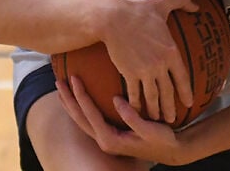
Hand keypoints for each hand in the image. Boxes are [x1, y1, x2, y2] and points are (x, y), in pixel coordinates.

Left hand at [57, 75, 186, 164]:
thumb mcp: (149, 129)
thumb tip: (116, 99)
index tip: (75, 77)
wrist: (170, 151)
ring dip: (71, 104)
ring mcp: (105, 139)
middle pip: (79, 118)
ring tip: (62, 88)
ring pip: (81, 120)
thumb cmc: (162, 140)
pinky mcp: (109, 135)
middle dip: (68, 99)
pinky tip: (77, 98)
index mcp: (111, 140)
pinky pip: (89, 120)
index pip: (90, 114)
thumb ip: (132, 116)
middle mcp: (104, 141)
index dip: (81, 95)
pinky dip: (80, 108)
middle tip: (59, 80)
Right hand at [102, 0, 196, 119]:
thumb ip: (182, 2)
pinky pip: (134, 94)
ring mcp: (144, 71)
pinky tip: (136, 110)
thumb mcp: (163, 2)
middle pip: (167, 92)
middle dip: (170, 108)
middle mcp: (160, 65)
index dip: (185, 92)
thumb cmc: (138, 9)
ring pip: (152, 97)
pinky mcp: (128, 73)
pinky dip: (135, 104)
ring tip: (155, 118)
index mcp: (171, 51)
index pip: (182, 77)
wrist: (113, 18)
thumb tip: (196, 5)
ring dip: (154, 110)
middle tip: (171, 119)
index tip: (189, 102)